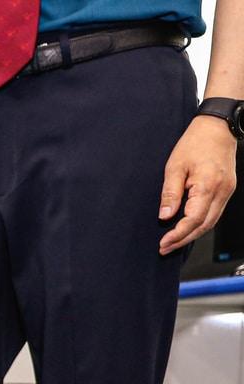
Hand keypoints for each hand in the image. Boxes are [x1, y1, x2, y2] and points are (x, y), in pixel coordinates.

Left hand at [158, 117, 237, 254]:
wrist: (217, 127)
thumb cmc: (195, 143)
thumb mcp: (174, 166)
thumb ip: (170, 193)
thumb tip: (165, 216)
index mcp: (209, 186)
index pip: (194, 219)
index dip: (178, 234)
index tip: (163, 243)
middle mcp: (222, 191)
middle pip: (204, 225)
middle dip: (184, 240)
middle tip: (164, 248)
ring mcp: (227, 191)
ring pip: (211, 222)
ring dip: (192, 234)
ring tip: (172, 242)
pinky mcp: (227, 190)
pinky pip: (214, 213)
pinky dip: (200, 224)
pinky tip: (187, 228)